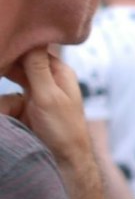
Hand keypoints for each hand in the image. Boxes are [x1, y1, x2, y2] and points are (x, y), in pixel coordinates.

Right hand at [15, 46, 92, 168]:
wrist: (64, 162)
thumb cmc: (63, 129)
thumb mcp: (48, 96)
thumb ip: (37, 68)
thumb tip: (33, 36)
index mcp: (59, 72)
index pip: (33, 49)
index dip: (15, 46)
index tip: (1, 44)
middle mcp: (47, 80)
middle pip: (17, 64)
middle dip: (6, 68)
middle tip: (8, 79)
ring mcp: (34, 94)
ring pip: (9, 83)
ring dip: (6, 101)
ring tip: (13, 112)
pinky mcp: (24, 108)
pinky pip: (6, 102)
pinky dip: (4, 108)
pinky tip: (7, 116)